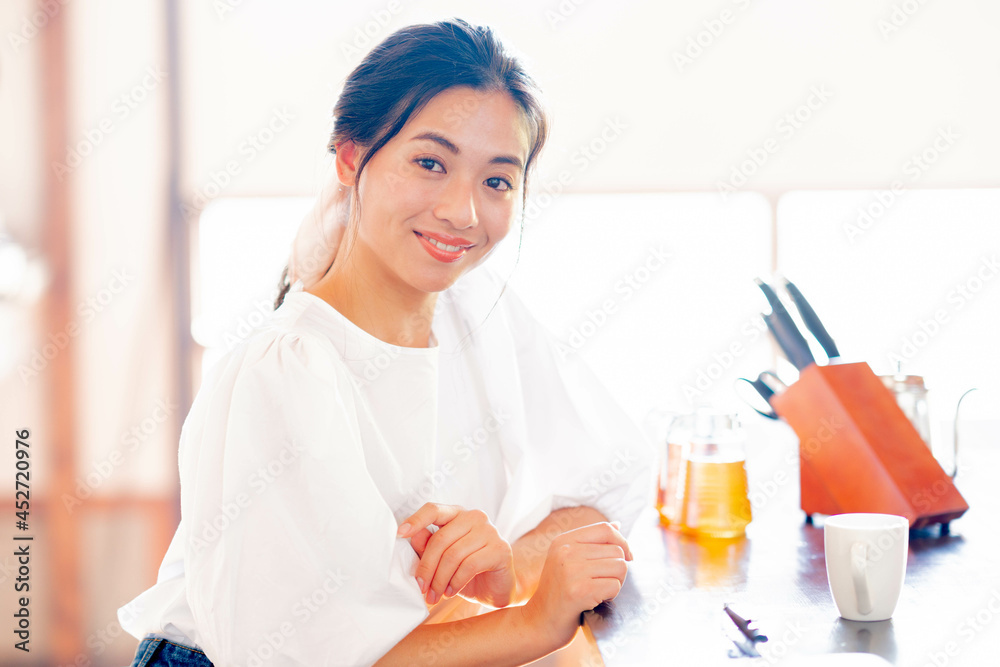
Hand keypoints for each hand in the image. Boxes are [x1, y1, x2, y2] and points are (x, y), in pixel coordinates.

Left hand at [398, 503, 514, 608]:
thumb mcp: (442, 560)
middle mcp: (475, 517)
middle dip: (427, 567)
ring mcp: (490, 531)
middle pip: (440, 539)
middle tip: (421, 588)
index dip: (416, 520)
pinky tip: (451, 592)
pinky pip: (469, 566)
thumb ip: (427, 546)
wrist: (497, 588)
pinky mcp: (500, 549)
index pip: (433, 510)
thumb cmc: (467, 572)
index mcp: (458, 514)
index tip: (399, 534)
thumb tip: (410, 536)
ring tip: (435, 595)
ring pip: (453, 555)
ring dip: (440, 580)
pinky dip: (456, 582)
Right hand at [521, 521, 632, 647]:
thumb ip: (591, 542)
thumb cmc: (558, 593)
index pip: (605, 529)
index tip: (627, 556)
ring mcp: (572, 571)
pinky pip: (614, 586)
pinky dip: (611, 596)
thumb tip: (617, 525)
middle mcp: (566, 551)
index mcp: (563, 541)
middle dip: (618, 569)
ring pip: (619, 567)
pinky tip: (594, 601)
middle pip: (616, 551)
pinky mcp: (579, 591)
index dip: (622, 541)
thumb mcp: (567, 560)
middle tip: (602, 583)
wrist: (538, 622)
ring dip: (616, 583)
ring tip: (598, 592)